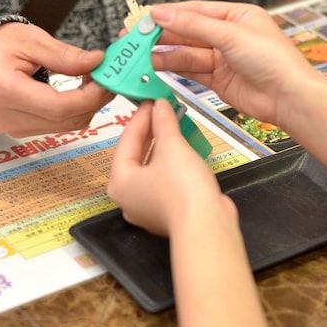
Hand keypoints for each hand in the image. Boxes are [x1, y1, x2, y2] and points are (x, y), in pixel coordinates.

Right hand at [0, 22, 114, 135]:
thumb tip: (98, 62)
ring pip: (65, 127)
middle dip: (94, 100)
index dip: (90, 95)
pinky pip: (56, 127)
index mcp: (5, 91)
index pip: (58, 106)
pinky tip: (78, 91)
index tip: (106, 77)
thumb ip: (64, 56)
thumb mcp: (29, 40)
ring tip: (92, 80)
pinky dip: (73, 111)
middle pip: (66, 120)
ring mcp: (13, 129)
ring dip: (86, 106)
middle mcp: (7, 117)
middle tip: (107, 76)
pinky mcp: (19, 131)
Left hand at [108, 100, 232, 236]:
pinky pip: (164, 181)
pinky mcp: (167, 213)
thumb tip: (160, 105)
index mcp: (119, 182)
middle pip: (136, 156)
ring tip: (174, 126)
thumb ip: (163, 123)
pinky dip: (171, 164)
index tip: (152, 101)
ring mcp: (147, 208)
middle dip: (151, 132)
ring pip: (151, 169)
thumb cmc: (182, 187)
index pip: (127, 141)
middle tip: (162, 111)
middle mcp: (128, 198)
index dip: (141, 117)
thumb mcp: (172, 147)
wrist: (206, 225)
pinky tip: (183, 150)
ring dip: (163, 147)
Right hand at [149, 1, 323, 127]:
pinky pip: (192, 72)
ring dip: (165, 55)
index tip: (144, 17)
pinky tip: (158, 68)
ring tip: (142, 56)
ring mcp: (224, 59)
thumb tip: (162, 12)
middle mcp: (229, 36)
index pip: (195, 10)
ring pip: (187, 54)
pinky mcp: (220, 81)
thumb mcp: (230, 35)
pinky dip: (175, 70)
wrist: (289, 98)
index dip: (169, 13)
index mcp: (237, 16)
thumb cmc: (273, 60)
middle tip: (136, 38)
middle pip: (188, 32)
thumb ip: (193, 25)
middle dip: (162, 35)